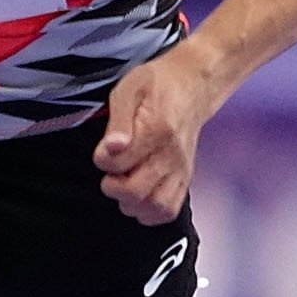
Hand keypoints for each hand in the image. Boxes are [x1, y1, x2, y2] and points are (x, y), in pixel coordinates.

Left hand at [94, 47, 220, 224]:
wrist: (193, 85)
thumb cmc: (156, 85)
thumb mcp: (129, 89)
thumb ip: (118, 120)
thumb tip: (112, 147)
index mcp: (156, 130)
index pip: (118, 163)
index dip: (102, 158)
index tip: (104, 148)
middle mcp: (171, 154)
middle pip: (136, 192)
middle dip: (113, 186)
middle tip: (111, 172)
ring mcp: (181, 169)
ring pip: (155, 207)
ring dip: (131, 203)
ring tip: (124, 185)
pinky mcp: (185, 177)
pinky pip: (170, 209)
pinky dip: (150, 212)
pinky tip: (139, 197)